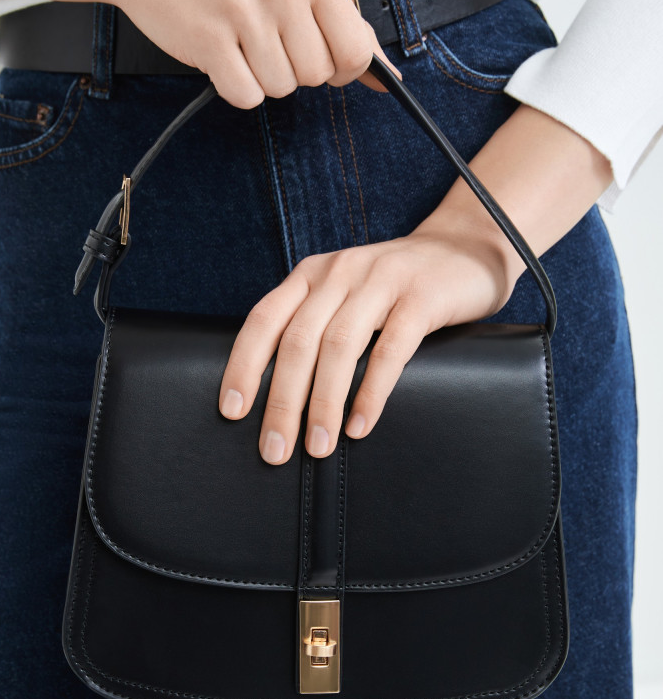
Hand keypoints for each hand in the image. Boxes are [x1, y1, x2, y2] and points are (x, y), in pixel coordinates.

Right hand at [116, 0, 401, 106]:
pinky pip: (246, 96)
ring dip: (261, 78)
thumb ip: (341, 23)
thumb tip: (388, 79)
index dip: (340, 68)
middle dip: (294, 71)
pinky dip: (234, 86)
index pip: (356, 50)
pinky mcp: (210, 39)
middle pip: (317, 75)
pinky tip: (221, 54)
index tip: (319, 57)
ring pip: (281, 89)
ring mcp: (245, 11)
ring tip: (239, 41)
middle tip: (265, 40)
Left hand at [217, 98, 616, 464]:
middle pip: (297, 342)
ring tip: (317, 446)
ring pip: (339, 347)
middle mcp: (339, 273)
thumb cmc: (396, 286)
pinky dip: (371, 391)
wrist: (466, 248)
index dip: (243, 366)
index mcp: (311, 275)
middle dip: (282, 402)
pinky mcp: (421, 298)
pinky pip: (390, 350)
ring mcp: (381, 282)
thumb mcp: (344, 294)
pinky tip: (360, 424)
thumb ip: (313, 324)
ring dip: (323, 403)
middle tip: (274, 450)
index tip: (232, 412)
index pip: (263, 321)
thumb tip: (275, 394)